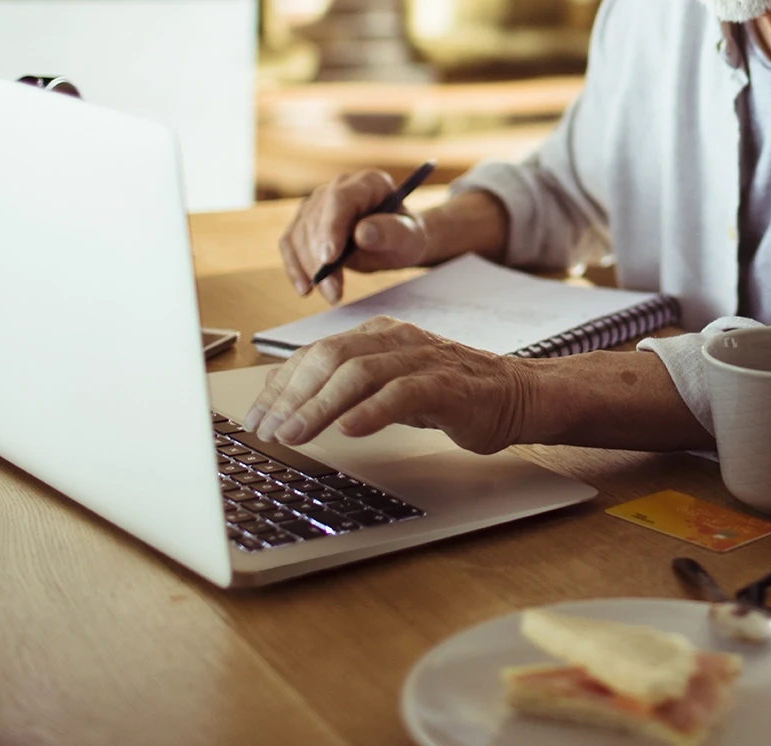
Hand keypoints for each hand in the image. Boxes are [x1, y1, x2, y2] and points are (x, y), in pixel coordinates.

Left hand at [241, 317, 532, 452]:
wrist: (516, 394)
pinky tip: (349, 430)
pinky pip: (403, 393)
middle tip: (265, 430)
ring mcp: (422, 359)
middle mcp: (396, 340)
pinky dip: (372, 411)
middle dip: (291, 396)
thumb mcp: (391, 384)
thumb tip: (292, 404)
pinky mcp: (447, 385)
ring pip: (359, 374)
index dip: (280, 386)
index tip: (255, 417)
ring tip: (294, 435)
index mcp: (378, 335)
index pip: (315, 353)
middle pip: (330, 358)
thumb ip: (350, 386)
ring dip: (320, 406)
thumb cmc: (451, 393)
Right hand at [278, 168, 430, 303]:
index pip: (341, 199)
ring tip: (331, 294)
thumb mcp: (409, 238)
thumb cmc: (403, 237)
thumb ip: (391, 232)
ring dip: (310, 268)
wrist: (393, 242)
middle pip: (316, 219)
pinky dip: (294, 268)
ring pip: (299, 234)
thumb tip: (363, 233)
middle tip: (334, 292)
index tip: (330, 258)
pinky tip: (306, 289)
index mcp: (368, 182)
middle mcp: (338, 187)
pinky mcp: (304, 222)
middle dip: (321, 259)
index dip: (332, 227)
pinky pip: (289, 243)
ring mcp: (318, 203)